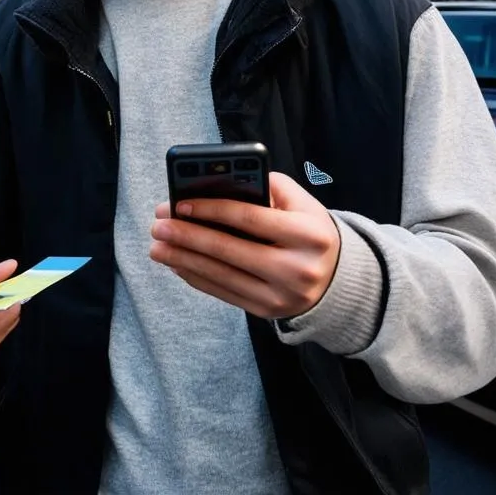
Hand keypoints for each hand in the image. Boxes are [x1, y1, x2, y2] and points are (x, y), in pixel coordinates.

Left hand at [149, 172, 340, 319]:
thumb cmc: (308, 229)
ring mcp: (282, 296)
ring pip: (221, 275)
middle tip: (158, 225)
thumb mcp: (299, 202)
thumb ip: (263, 186)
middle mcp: (298, 268)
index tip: (180, 203)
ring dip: (183, 260)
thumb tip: (214, 184)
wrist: (338, 278)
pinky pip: (224, 293)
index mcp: (308, 234)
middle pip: (229, 250)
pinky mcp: (267, 312)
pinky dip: (196, 277)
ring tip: (157, 247)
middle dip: (188, 236)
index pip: (250, 218)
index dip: (212, 210)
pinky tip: (177, 264)